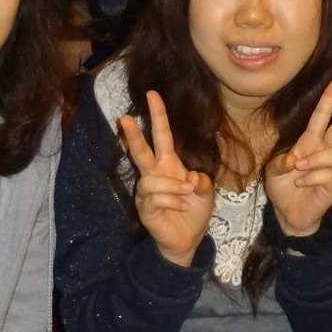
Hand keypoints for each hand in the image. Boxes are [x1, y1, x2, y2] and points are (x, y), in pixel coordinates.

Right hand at [118, 90, 214, 266]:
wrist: (188, 238)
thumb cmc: (194, 210)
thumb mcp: (206, 191)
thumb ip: (202, 180)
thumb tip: (190, 178)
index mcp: (169, 164)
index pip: (162, 136)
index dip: (158, 115)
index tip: (153, 94)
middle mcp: (154, 174)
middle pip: (140, 151)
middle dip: (133, 134)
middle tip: (125, 117)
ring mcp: (147, 191)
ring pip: (150, 178)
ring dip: (172, 185)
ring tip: (187, 193)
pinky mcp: (144, 207)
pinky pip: (154, 197)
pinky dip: (172, 200)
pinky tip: (180, 206)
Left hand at [264, 76, 331, 237]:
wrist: (287, 213)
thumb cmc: (283, 186)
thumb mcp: (273, 170)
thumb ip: (281, 161)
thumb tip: (295, 160)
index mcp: (310, 142)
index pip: (322, 116)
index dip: (330, 98)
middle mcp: (323, 152)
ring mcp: (330, 169)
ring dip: (315, 159)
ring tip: (298, 168)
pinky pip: (328, 175)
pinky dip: (310, 177)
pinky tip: (300, 183)